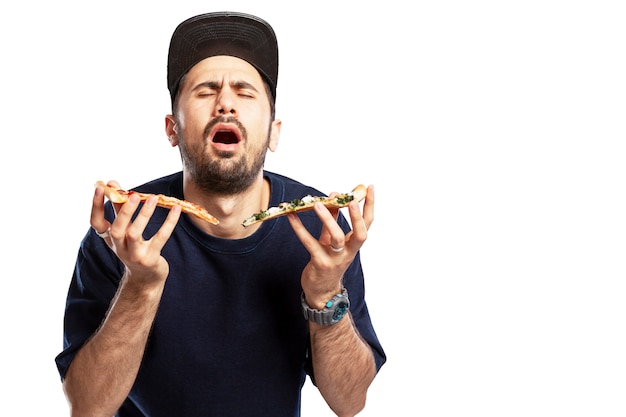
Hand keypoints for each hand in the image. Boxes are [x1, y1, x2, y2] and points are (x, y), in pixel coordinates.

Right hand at [90, 181, 181, 284]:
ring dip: (144, 215)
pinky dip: (169, 223)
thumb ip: (119, 207)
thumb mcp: (124, 229)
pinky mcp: (150, 258)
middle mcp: (119, 247)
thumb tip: (112, 184)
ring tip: (153, 198)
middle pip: (116, 229)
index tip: (99, 186)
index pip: (96, 222)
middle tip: (133, 194)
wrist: (145, 277)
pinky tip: (175, 209)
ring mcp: (134, 255)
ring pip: (135, 234)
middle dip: (124, 211)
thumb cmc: (134, 247)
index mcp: (110, 238)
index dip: (95, 205)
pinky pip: (160, 238)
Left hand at [287, 185, 373, 308]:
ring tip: (318, 203)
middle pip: (359, 234)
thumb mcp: (333, 242)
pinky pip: (310, 243)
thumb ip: (333, 222)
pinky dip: (300, 229)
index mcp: (354, 244)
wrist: (321, 292)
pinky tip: (292, 217)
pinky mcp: (320, 264)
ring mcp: (335, 259)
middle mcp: (348, 252)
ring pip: (336, 238)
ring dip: (328, 219)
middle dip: (357, 217)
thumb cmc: (328, 262)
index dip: (370, 206)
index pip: (367, 223)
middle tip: (351, 200)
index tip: (370, 188)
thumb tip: (333, 199)